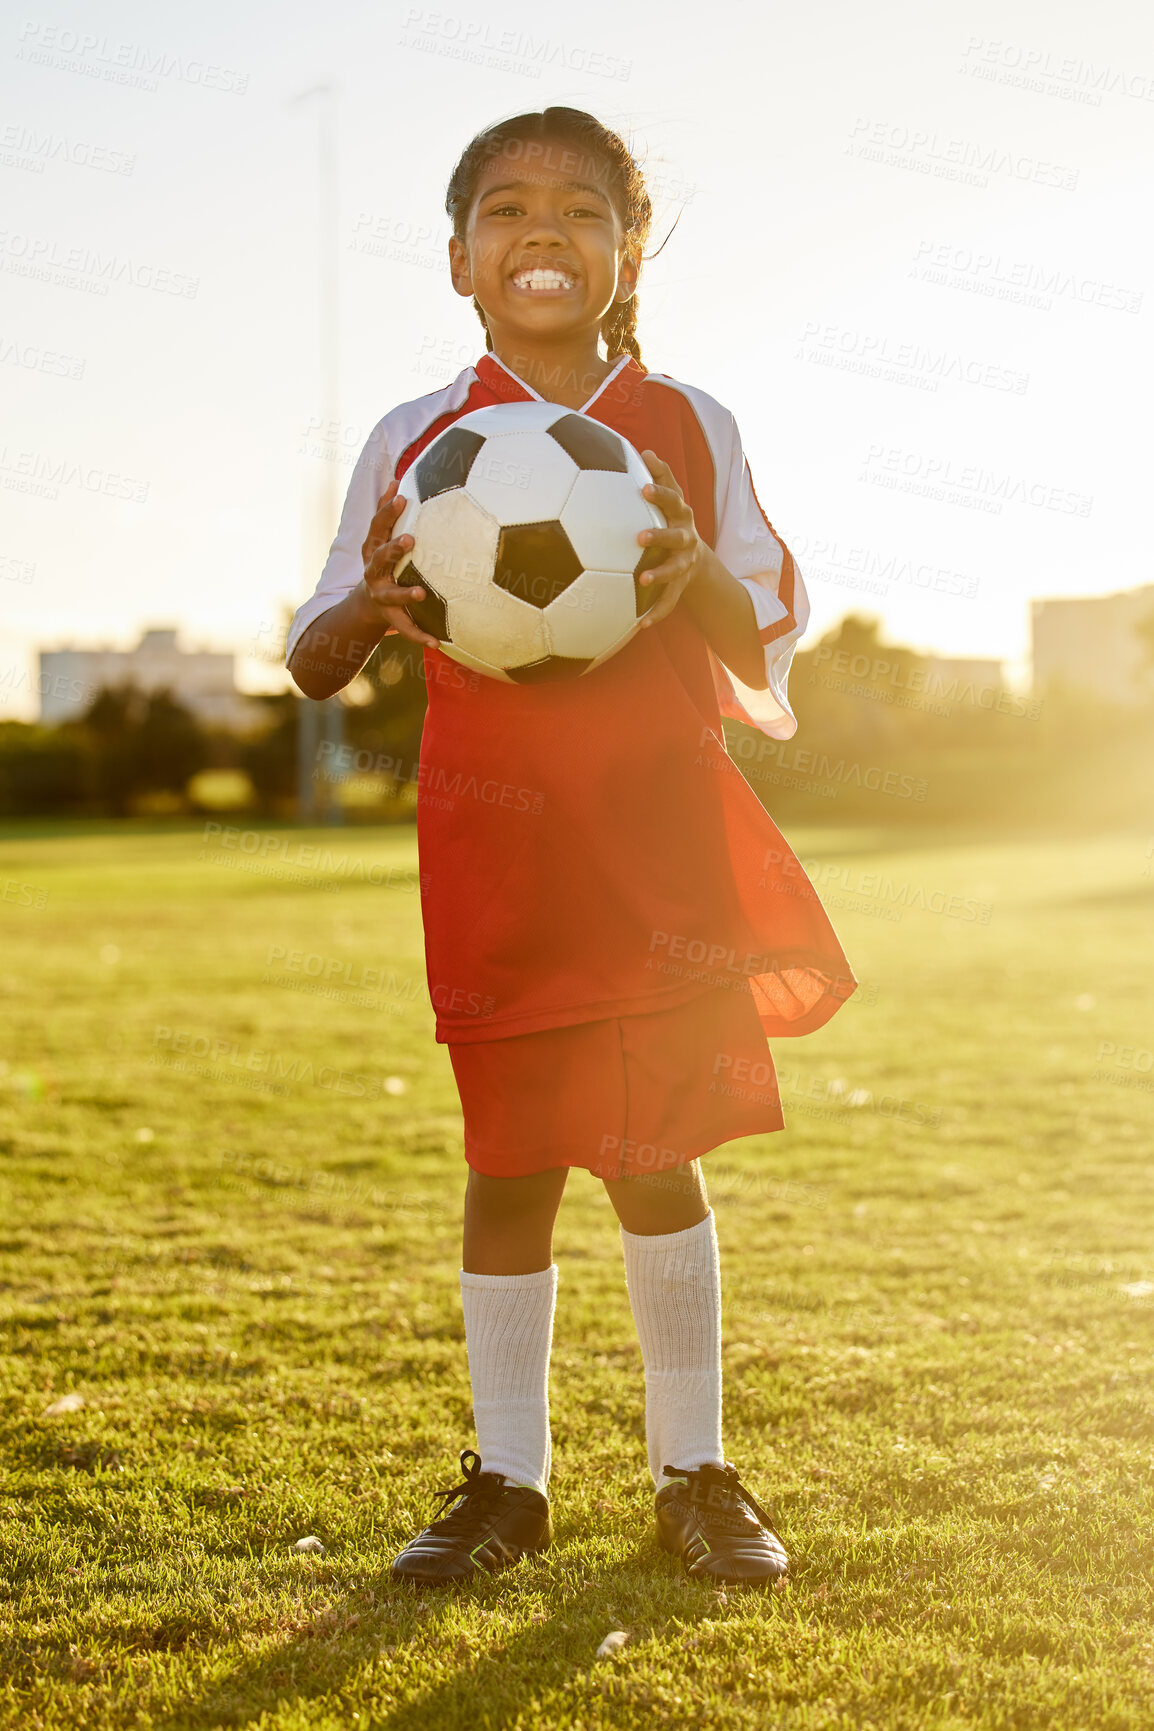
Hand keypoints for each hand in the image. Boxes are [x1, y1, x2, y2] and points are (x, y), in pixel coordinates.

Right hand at [359, 480, 439, 647]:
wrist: (367, 605)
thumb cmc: (383, 563)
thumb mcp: (380, 539)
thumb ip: (388, 513)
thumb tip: (397, 478)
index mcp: (372, 550)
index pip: (376, 528)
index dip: (386, 512)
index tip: (400, 498)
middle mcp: (373, 572)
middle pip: (379, 559)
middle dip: (393, 549)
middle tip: (410, 539)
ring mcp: (381, 596)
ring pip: (391, 596)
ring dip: (404, 594)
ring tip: (420, 594)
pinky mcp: (390, 617)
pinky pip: (406, 628)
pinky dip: (420, 635)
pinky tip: (437, 642)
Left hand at [635, 452, 704, 625]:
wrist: (695, 556)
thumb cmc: (672, 519)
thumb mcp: (672, 497)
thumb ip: (660, 475)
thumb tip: (645, 450)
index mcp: (681, 516)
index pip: (673, 501)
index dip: (661, 495)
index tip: (644, 490)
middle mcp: (686, 539)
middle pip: (676, 537)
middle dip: (660, 536)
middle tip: (640, 537)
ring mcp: (685, 564)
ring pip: (674, 571)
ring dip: (660, 575)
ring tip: (642, 580)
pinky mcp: (680, 585)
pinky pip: (669, 601)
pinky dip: (657, 612)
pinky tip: (641, 624)